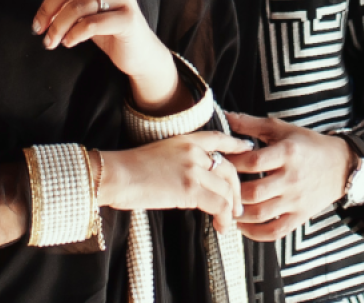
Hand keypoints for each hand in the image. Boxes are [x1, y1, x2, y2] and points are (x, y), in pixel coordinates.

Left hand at [21, 0, 186, 111]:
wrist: (138, 51)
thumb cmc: (107, 25)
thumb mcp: (83, 4)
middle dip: (46, 9)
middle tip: (36, 28)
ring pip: (76, 7)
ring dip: (57, 27)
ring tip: (50, 41)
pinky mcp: (128, 18)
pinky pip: (90, 24)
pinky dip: (73, 35)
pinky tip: (68, 42)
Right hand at [99, 132, 252, 232]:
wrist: (116, 175)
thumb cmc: (128, 169)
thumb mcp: (159, 154)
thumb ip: (180, 161)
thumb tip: (193, 182)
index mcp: (185, 140)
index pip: (217, 138)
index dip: (235, 144)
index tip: (247, 148)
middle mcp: (194, 151)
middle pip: (229, 169)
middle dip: (236, 190)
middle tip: (236, 207)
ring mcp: (193, 169)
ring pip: (226, 189)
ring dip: (230, 209)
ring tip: (227, 222)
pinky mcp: (190, 188)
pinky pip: (218, 204)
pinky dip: (223, 218)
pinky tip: (219, 227)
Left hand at [223, 112, 356, 240]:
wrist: (341, 165)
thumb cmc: (308, 145)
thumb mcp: (282, 129)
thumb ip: (250, 124)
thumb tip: (223, 116)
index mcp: (287, 153)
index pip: (253, 161)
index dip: (232, 162)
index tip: (218, 162)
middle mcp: (292, 178)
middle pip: (255, 191)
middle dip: (232, 191)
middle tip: (218, 189)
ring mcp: (296, 200)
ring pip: (261, 213)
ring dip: (239, 214)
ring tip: (225, 207)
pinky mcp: (300, 216)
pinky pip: (275, 230)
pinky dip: (256, 233)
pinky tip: (243, 226)